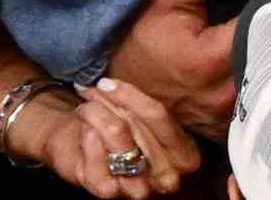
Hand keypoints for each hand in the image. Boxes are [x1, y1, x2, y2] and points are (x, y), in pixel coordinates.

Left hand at [25, 78, 201, 197]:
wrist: (86, 147)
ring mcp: (139, 188)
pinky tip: (86, 133)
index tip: (107, 83)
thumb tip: (112, 84)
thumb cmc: (120, 126)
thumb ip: (138, 103)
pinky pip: (95, 156)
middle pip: (132, 125)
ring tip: (85, 109)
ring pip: (115, 135)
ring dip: (95, 115)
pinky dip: (87, 139)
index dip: (130, 95)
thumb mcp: (139, 112)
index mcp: (185, 156)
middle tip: (91, 90)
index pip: (158, 116)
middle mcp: (167, 177)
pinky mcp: (109, 191)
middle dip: (108, 103)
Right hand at [107, 0, 263, 138]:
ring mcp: (223, 115)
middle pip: (270, 56)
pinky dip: (254, 78)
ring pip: (264, 78)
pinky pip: (253, 99)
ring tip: (254, 33)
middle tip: (265, 8)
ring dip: (266, 54)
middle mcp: (220, 94)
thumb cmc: (143, 34)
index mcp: (208, 60)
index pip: (263, 27)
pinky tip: (245, 60)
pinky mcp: (224, 127)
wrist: (121, 81)